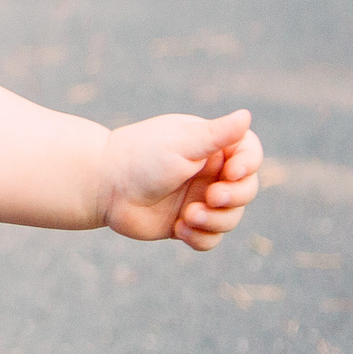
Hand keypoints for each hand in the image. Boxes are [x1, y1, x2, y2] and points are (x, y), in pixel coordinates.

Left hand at [98, 109, 261, 249]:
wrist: (102, 186)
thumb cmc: (141, 157)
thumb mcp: (182, 144)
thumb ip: (216, 134)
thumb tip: (246, 114)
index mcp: (209, 146)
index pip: (249, 154)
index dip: (249, 164)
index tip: (232, 172)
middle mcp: (207, 172)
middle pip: (246, 190)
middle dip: (234, 197)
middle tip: (211, 197)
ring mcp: (198, 199)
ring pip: (231, 218)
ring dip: (215, 221)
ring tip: (187, 216)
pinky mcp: (186, 224)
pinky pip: (210, 239)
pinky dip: (201, 238)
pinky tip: (178, 228)